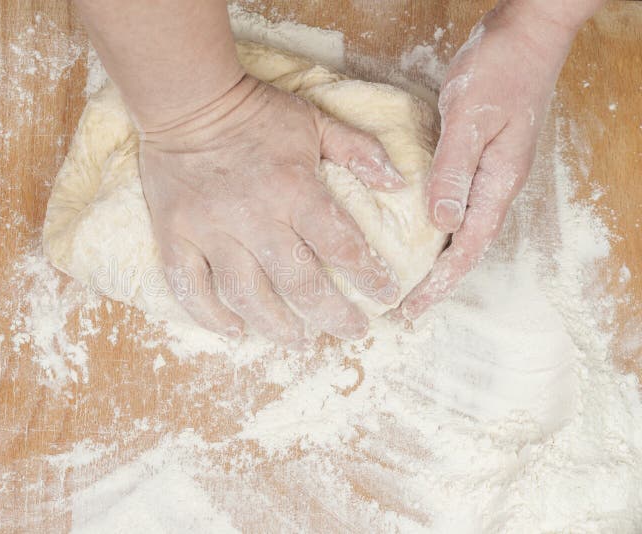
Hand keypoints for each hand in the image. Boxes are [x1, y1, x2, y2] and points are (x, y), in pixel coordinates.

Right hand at [140, 75, 405, 344]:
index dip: (369, 276)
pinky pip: (189, 287)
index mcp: (294, 189)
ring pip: (245, 294)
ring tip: (298, 340)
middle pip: (298, 282)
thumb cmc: (255, 112)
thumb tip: (396, 183)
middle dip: (332, 315)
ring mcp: (210, 230)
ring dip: (276, 326)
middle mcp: (254, 217)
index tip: (386, 297)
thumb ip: (358, 150)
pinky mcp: (175, 235)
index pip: (340, 244)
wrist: (188, 100)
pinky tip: (234, 330)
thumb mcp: (315, 121)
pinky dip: (210, 316)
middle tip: (352, 331)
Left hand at [397, 1, 581, 319]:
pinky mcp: (480, 156)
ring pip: (464, 227)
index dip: (440, 282)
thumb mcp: (470, 119)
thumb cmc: (501, 69)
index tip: (413, 309)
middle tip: (407, 308)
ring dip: (439, 257)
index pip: (469, 247)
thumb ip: (454, 171)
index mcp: (498, 182)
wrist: (527, 33)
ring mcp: (490, 171)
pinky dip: (441, 225)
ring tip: (411, 281)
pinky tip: (421, 229)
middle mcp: (496, 184)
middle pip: (468, 246)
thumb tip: (441, 224)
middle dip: (439, 281)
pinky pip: (459, 202)